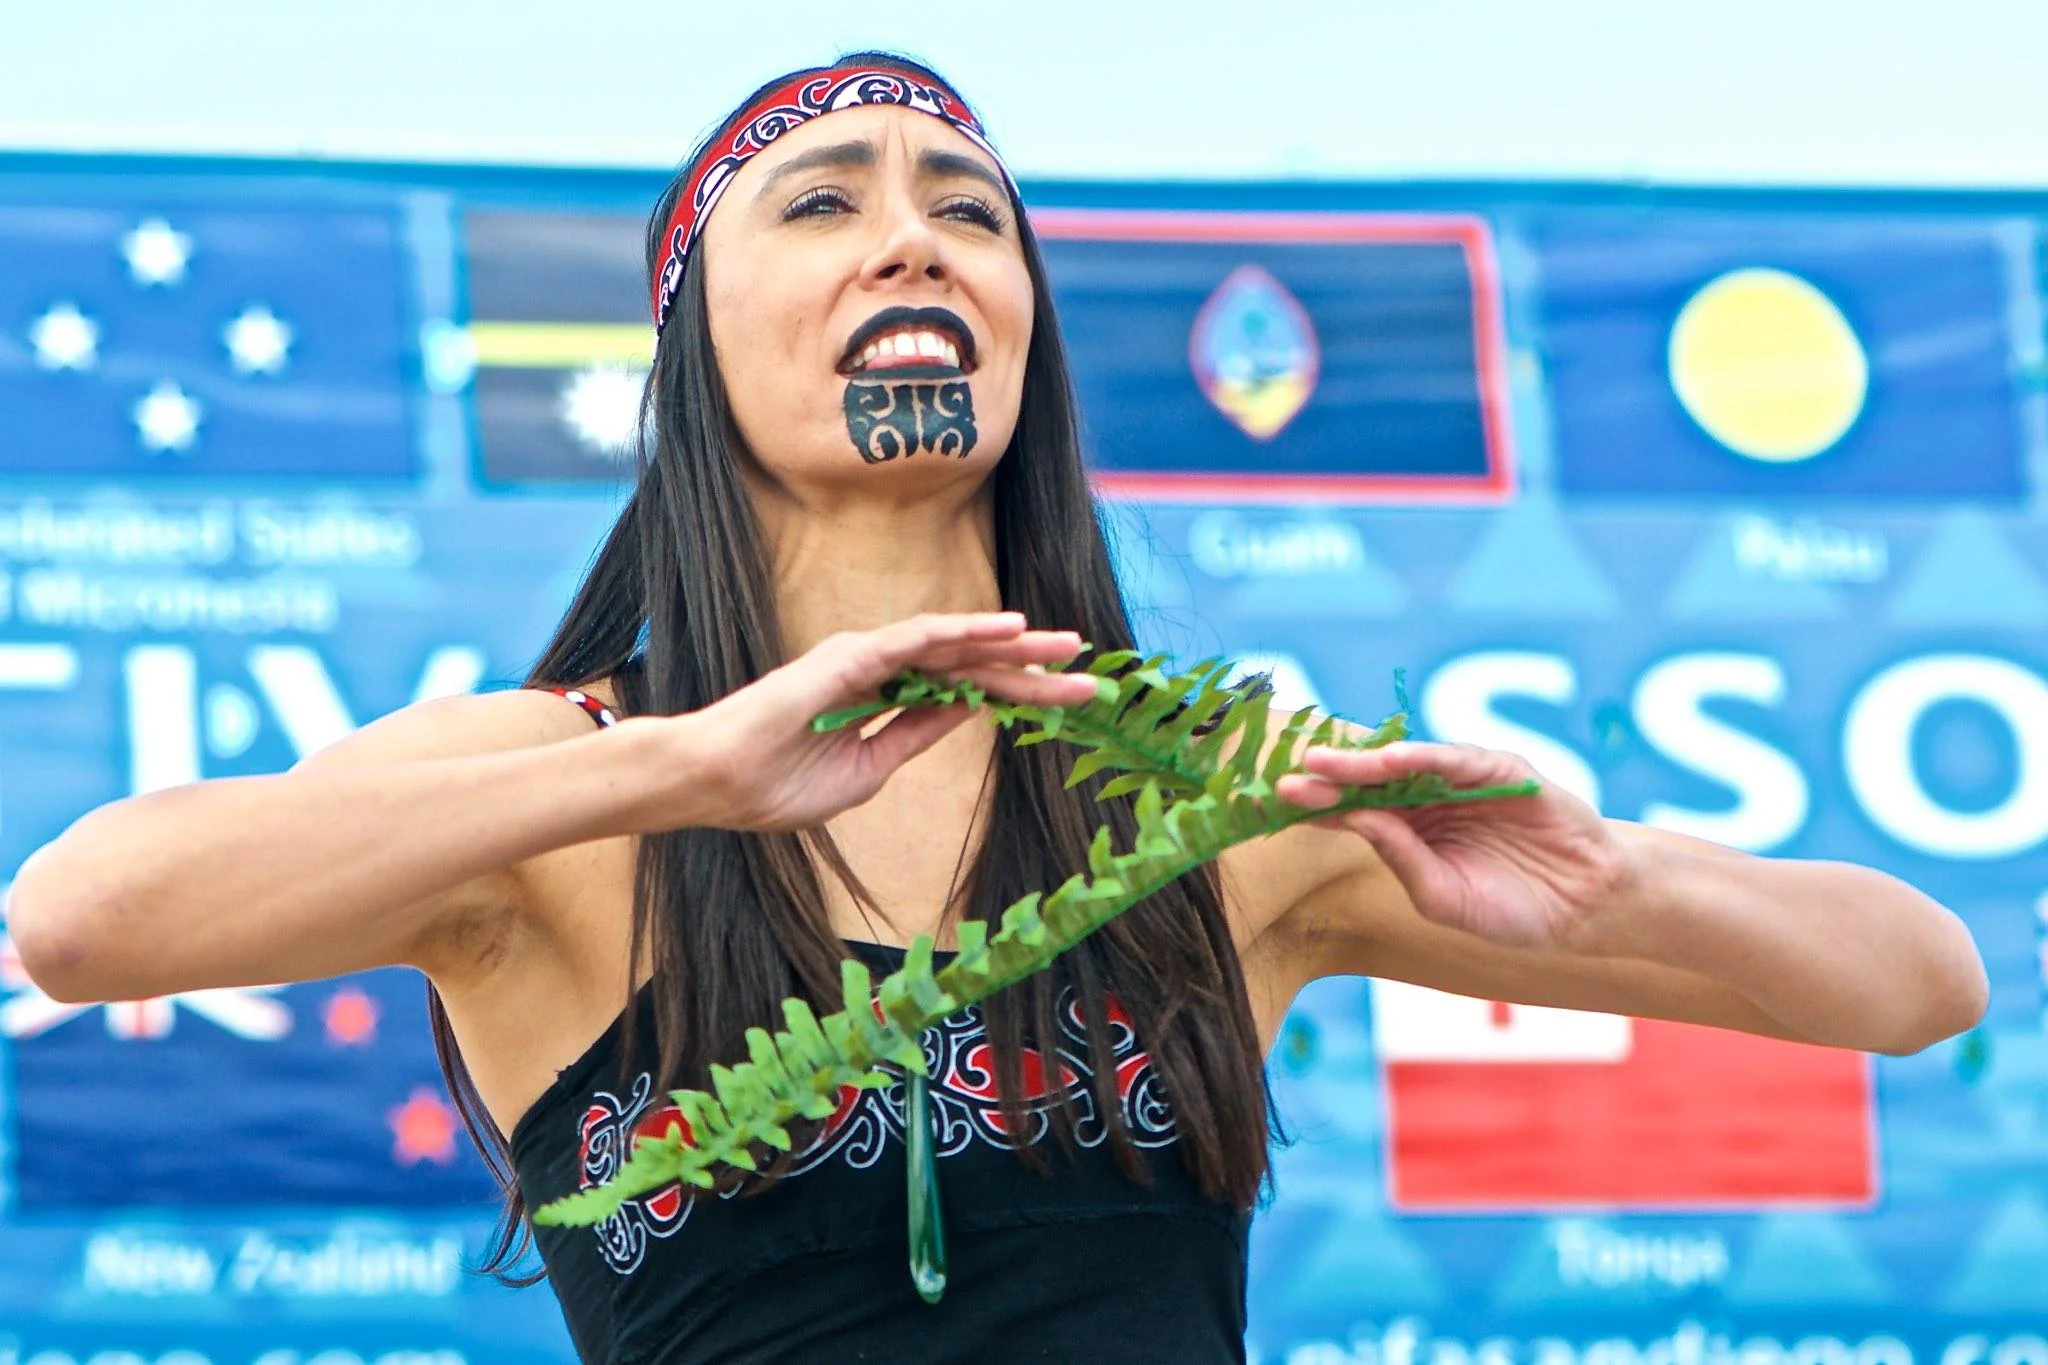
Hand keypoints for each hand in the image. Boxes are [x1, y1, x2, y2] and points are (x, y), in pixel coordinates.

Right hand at [638, 612, 1096, 833]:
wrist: (717, 785)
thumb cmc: (777, 784)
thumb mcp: (869, 769)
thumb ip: (914, 735)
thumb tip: (966, 711)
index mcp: (885, 699)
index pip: (966, 692)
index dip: (1019, 694)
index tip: (1069, 700)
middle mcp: (881, 669)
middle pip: (970, 663)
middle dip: (1031, 666)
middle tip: (1089, 668)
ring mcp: (864, 658)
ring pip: (953, 644)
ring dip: (1011, 643)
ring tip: (1063, 645)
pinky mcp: (848, 657)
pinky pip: (917, 639)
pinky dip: (963, 631)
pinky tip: (1006, 629)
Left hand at [1274, 742, 1635, 948]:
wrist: (1584, 907)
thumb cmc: (1511, 908)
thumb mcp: (1444, 897)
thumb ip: (1402, 859)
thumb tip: (1356, 821)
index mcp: (1409, 833)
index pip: (1352, 814)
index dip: (1315, 808)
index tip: (1271, 806)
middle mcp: (1429, 800)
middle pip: (1369, 783)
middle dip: (1328, 778)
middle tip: (1287, 775)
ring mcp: (1463, 782)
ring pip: (1406, 765)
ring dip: (1364, 762)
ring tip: (1327, 764)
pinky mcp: (1501, 770)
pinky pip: (1457, 759)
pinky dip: (1426, 756)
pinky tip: (1393, 758)